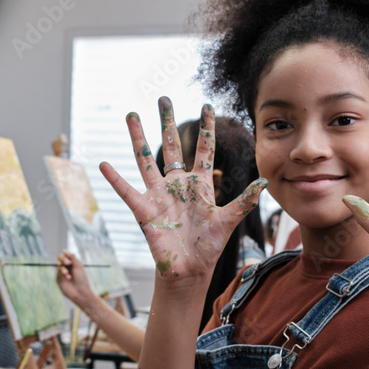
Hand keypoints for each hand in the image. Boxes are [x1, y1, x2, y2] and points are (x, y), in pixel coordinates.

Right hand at [56, 250, 94, 307]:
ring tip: (67, 274)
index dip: (66, 257)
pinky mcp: (59, 279)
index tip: (69, 262)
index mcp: (73, 264)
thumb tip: (63, 250)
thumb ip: (71, 257)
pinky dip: (62, 273)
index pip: (66, 256)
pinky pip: (57, 272)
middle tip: (67, 263)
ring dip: (62, 268)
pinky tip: (68, 278)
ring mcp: (62, 273)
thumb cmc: (82, 279)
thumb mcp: (78, 266)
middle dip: (62, 259)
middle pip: (60, 259)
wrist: (80, 292)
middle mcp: (67, 268)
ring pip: (58, 265)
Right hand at [100, 97, 266, 283]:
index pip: (204, 149)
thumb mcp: (228, 221)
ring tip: (131, 115)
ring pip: (146, 160)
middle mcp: (177, 184)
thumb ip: (244, 201)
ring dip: (138, 138)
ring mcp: (159, 195)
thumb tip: (265, 183)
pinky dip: (115, 179)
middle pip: (172, 145)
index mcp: (200, 184)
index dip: (205, 127)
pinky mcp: (144, 210)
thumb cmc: (209, 246)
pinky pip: (127, 191)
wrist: (189, 270)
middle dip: (167, 122)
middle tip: (163, 98)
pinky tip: (104, 164)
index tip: (206, 105)